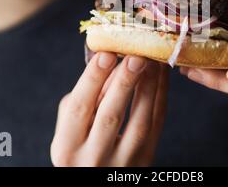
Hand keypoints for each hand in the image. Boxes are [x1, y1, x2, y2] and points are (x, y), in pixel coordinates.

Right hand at [51, 53, 168, 165]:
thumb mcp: (71, 129)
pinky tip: (160, 75)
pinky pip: (157, 124)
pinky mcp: (146, 159)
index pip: (79, 109)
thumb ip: (87, 99)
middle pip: (110, 116)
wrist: (99, 179)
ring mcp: (123, 162)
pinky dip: (160, 96)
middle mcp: (93, 158)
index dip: (93, 80)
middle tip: (135, 56)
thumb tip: (111, 66)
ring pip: (139, 122)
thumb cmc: (80, 148)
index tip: (105, 54)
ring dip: (148, 87)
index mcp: (67, 147)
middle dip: (124, 83)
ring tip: (152, 60)